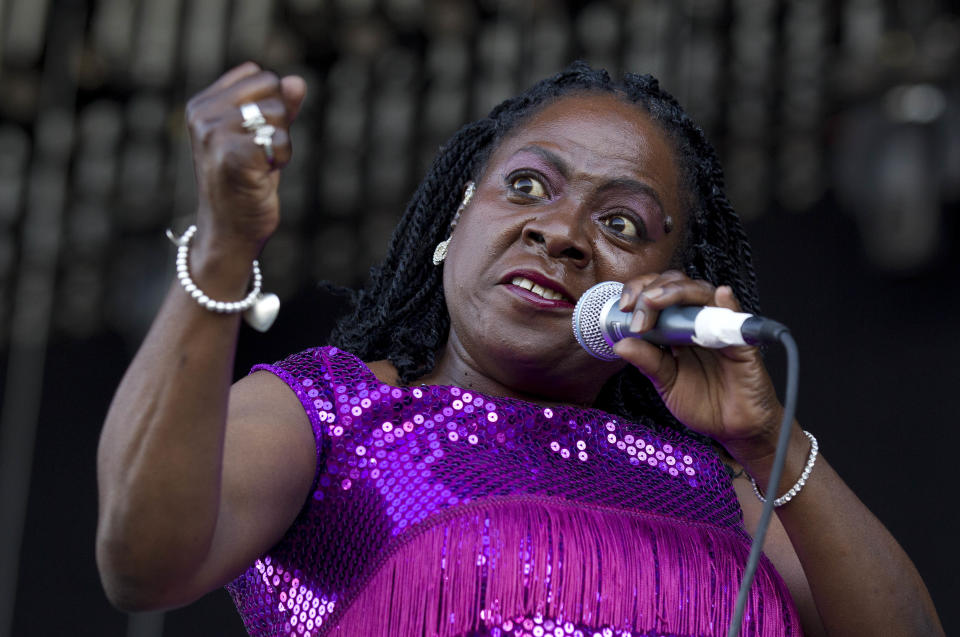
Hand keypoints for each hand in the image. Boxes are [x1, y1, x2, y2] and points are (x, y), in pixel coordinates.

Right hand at [185, 62, 306, 260]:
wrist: (229, 231)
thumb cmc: (245, 184)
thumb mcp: (260, 138)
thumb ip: (278, 107)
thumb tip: (297, 81)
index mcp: (203, 104)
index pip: (258, 75)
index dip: (271, 104)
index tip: (255, 135)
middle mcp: (204, 115)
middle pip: (272, 89)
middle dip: (279, 122)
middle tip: (259, 153)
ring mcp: (215, 134)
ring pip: (278, 114)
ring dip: (281, 144)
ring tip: (259, 166)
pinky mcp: (232, 155)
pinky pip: (279, 139)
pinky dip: (281, 158)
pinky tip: (263, 175)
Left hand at [612, 270, 783, 455]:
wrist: (734, 430)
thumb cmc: (704, 403)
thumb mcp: (666, 382)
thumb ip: (647, 361)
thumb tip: (621, 344)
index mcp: (678, 328)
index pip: (658, 293)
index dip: (639, 290)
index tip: (623, 306)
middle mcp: (698, 322)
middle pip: (677, 285)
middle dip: (652, 290)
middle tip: (637, 308)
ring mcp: (721, 329)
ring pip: (702, 293)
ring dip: (676, 292)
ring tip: (655, 300)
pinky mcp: (742, 344)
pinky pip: (738, 319)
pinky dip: (729, 304)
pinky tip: (720, 296)